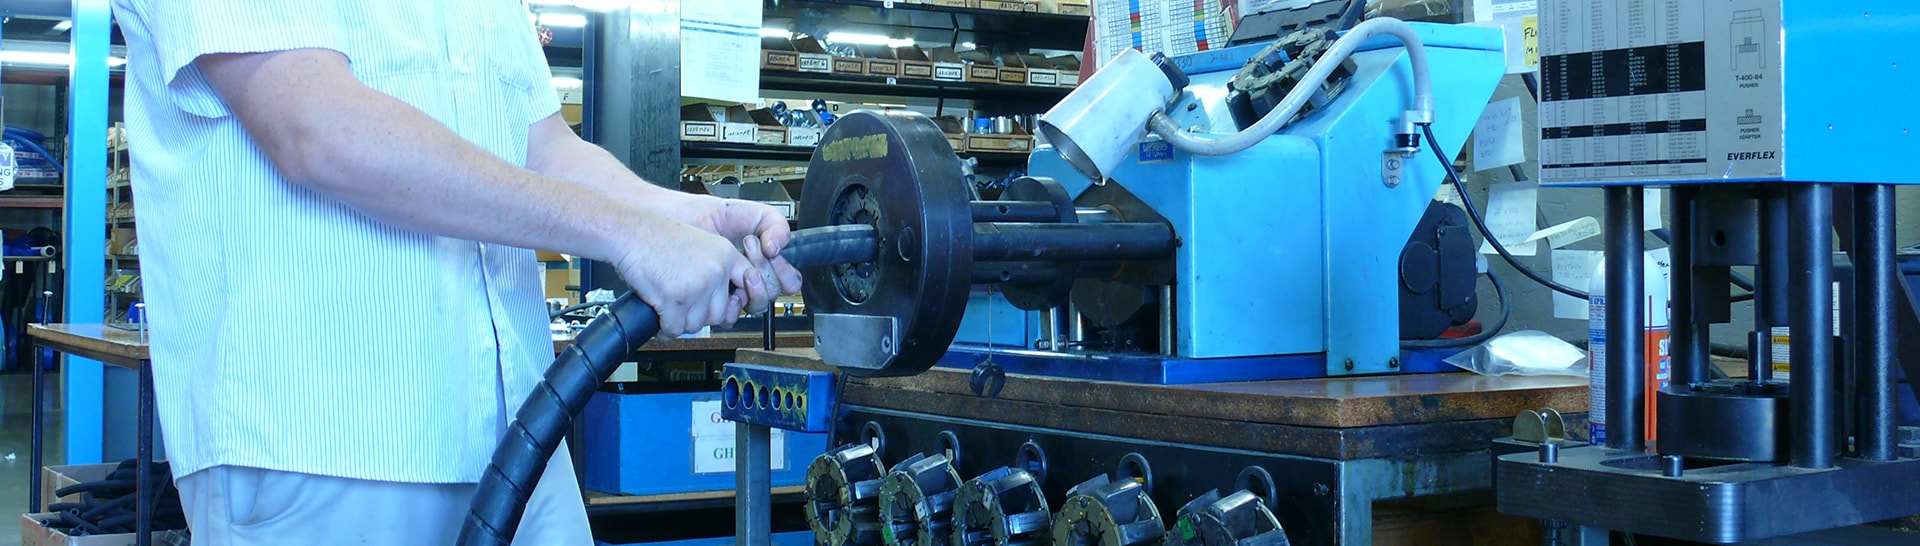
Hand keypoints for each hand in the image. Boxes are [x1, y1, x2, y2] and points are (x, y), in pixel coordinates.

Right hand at [612, 216, 767, 339]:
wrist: (629, 231)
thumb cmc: (655, 236)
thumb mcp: (699, 242)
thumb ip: (715, 266)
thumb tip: (721, 298)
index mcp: (725, 254)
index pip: (747, 286)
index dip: (734, 301)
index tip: (726, 306)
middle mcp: (715, 270)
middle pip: (719, 314)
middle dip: (700, 316)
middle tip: (686, 310)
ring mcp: (696, 286)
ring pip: (697, 324)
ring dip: (681, 323)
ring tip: (671, 313)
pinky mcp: (675, 299)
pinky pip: (674, 328)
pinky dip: (665, 329)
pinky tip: (661, 321)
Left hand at [676, 196, 803, 297]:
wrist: (684, 220)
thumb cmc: (716, 216)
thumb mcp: (756, 213)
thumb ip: (776, 226)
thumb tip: (777, 249)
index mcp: (768, 262)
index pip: (789, 281)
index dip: (785, 271)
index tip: (772, 251)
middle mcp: (754, 279)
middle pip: (774, 292)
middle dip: (764, 268)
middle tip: (750, 244)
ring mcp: (736, 290)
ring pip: (757, 306)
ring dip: (753, 287)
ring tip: (739, 265)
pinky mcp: (717, 299)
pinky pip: (732, 317)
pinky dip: (733, 305)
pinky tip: (726, 286)